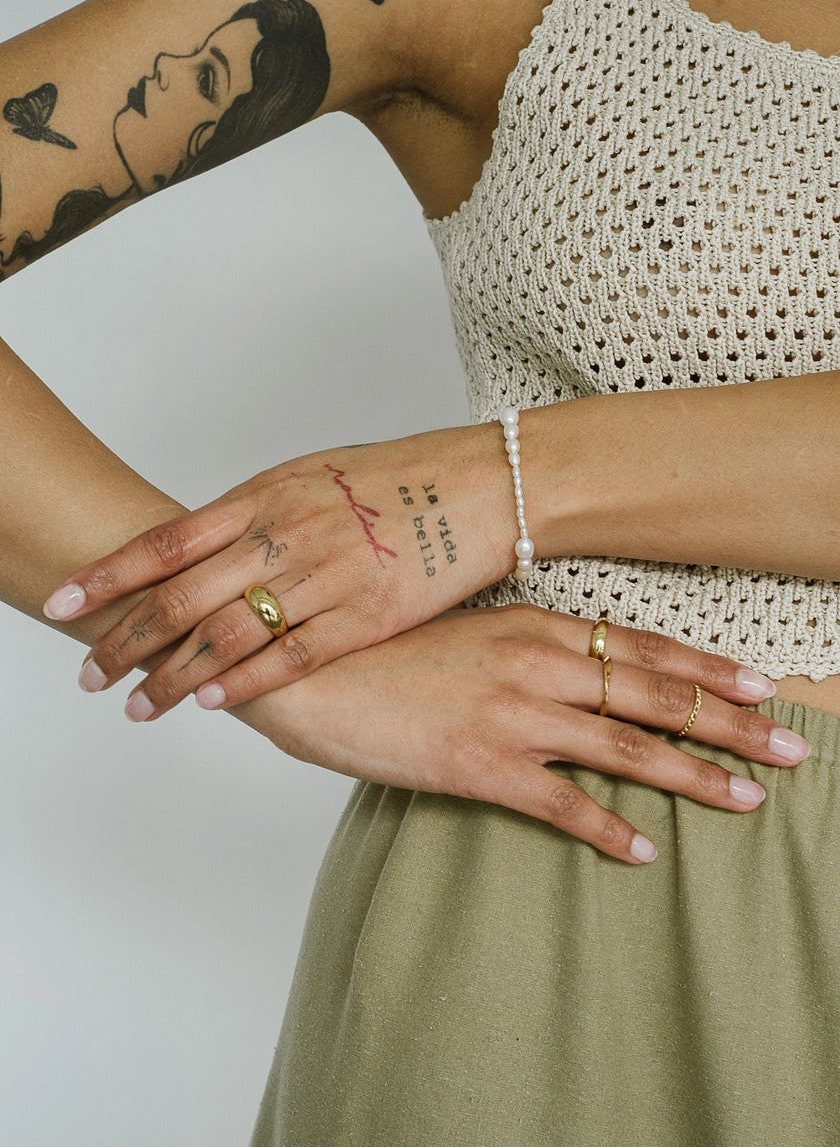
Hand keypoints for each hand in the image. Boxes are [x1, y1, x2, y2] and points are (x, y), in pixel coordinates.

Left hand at [44, 427, 510, 719]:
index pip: (168, 540)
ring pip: (228, 636)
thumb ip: (255, 511)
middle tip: (89, 674)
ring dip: (173, 677)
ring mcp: (326, 575)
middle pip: (184, 596)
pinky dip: (245, 683)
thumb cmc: (398, 477)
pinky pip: (292, 657)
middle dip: (126, 640)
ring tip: (138, 705)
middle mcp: (286, 533)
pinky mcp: (366, 616)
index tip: (64, 601)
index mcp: (267, 493)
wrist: (482, 485)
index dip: (109, 575)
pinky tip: (210, 703)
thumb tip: (201, 544)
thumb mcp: (313, 474)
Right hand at [239, 605, 803, 863]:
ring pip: (626, 746)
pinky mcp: (477, 764)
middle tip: (790, 746)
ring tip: (748, 798)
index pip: (641, 645)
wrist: (304, 667)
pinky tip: (643, 853)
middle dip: (729, 722)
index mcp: (532, 624)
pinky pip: (560, 802)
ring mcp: (511, 713)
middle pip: (653, 694)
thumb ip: (519, 644)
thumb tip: (567, 664)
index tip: (759, 685)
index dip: (706, 668)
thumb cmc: (378, 645)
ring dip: (694, 774)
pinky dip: (607, 829)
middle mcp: (536, 664)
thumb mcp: (459, 628)